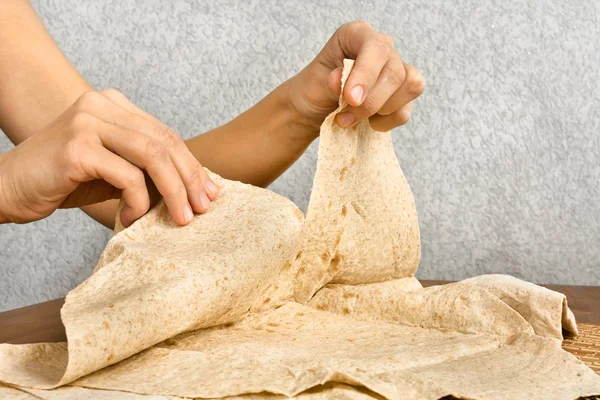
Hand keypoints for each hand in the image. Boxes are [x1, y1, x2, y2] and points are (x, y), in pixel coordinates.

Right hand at [0, 90, 217, 225]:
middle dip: (190, 178)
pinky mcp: (77, 147)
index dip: (192, 164)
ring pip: (152, 156)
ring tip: (180, 218)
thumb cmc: (61, 181)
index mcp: (113, 105)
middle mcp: (101, 105)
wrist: (6, 188)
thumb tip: (192, 187)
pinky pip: (127, 176)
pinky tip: (131, 218)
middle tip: (203, 208)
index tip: (210, 192)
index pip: (166, 134)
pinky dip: (138, 202)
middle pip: (165, 142)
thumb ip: (144, 169)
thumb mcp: (111, 170)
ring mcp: (88, 122)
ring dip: (173, 192)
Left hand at [288, 21, 424, 134]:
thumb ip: (330, 81)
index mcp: (357, 34)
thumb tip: (340, 79)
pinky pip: (405, 110)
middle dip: (370, 102)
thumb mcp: (314, 84)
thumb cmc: (313, 90)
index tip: (351, 98)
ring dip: (380, 111)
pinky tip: (367, 123)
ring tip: (353, 118)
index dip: (366, 74)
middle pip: (395, 72)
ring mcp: (396, 69)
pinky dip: (386, 122)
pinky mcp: (402, 94)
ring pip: (410, 87)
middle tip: (344, 118)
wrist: (314, 110)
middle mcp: (382, 47)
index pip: (375, 47)